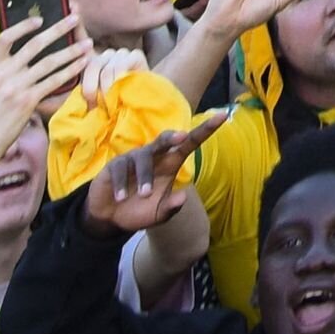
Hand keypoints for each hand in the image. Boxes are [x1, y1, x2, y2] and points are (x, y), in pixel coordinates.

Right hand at [84, 124, 209, 233]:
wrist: (111, 218)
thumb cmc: (140, 210)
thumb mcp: (159, 214)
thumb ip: (171, 208)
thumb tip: (183, 198)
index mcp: (170, 164)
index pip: (190, 144)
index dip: (205, 130)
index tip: (223, 116)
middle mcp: (154, 156)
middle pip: (164, 139)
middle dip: (172, 136)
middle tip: (181, 137)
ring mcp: (134, 158)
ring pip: (143, 157)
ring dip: (145, 176)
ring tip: (144, 195)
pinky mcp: (115, 165)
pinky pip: (121, 168)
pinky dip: (121, 184)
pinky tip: (120, 198)